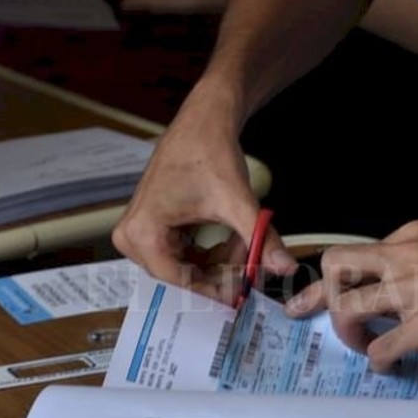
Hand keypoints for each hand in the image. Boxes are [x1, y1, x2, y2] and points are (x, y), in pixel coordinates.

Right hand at [112, 85, 294, 302]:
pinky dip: (210, 252)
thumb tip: (285, 266)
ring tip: (244, 243)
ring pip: (185, 268)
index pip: (178, 280)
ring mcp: (139, 232)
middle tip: (251, 264)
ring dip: (218, 262)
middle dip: (219, 272)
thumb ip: (261, 239)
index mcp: (142, 231)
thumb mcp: (237, 202)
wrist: (204, 121)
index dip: (214, 291)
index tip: (241, 296)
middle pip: (181, 276)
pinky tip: (232, 239)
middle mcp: (132, 236)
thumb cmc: (209, 152)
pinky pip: (183, 255)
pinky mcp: (151, 227)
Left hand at [285, 221, 417, 382]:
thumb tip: (340, 294)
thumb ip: (394, 276)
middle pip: (335, 266)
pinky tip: (396, 365)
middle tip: (348, 327)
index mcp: (414, 236)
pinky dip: (380, 363)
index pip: (348, 253)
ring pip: (348, 307)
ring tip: (373, 347)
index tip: (302, 305)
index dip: (320, 286)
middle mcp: (414, 253)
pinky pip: (378, 348)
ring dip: (352, 337)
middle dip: (327, 301)